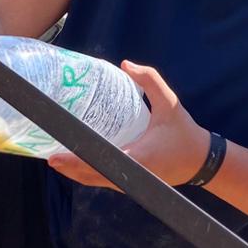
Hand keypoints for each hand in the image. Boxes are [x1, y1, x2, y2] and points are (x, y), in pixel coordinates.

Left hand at [47, 62, 209, 189]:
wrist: (201, 160)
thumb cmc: (185, 132)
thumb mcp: (170, 103)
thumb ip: (151, 80)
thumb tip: (125, 64)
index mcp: (139, 159)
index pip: (100, 163)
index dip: (76, 162)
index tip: (56, 156)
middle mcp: (132, 176)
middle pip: (91, 176)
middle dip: (68, 168)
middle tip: (47, 154)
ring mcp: (131, 182)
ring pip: (96, 181)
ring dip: (75, 172)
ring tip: (55, 157)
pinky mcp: (132, 183)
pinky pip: (104, 179)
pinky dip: (88, 173)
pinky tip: (75, 162)